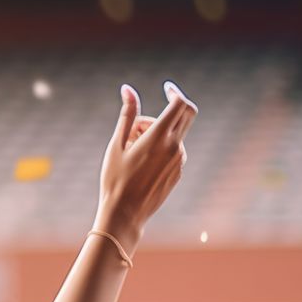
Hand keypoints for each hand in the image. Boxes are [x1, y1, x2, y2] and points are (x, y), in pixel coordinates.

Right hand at [94, 81, 196, 245]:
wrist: (125, 214)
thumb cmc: (116, 179)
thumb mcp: (117, 144)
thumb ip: (128, 114)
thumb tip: (128, 89)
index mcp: (159, 137)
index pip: (179, 104)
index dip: (174, 92)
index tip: (166, 87)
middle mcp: (175, 147)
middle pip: (186, 114)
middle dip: (167, 110)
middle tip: (140, 124)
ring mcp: (179, 160)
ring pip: (175, 134)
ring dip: (157, 132)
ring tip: (130, 150)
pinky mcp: (178, 171)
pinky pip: (173, 150)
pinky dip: (160, 148)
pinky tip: (139, 164)